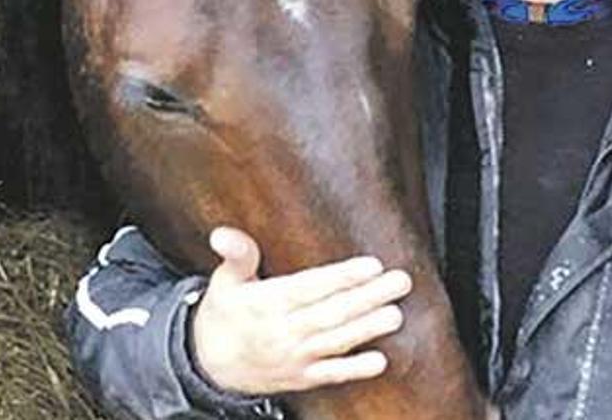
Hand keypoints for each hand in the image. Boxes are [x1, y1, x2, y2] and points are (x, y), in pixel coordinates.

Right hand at [190, 227, 411, 394]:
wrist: (210, 365)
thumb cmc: (225, 314)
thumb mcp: (225, 282)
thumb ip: (237, 256)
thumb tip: (222, 234)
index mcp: (267, 303)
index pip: (310, 288)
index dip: (342, 277)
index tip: (372, 265)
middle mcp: (282, 331)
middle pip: (331, 313)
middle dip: (369, 297)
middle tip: (400, 281)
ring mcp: (294, 357)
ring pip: (335, 342)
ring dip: (368, 329)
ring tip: (395, 314)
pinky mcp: (302, 377)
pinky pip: (330, 375)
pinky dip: (354, 370)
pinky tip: (379, 361)